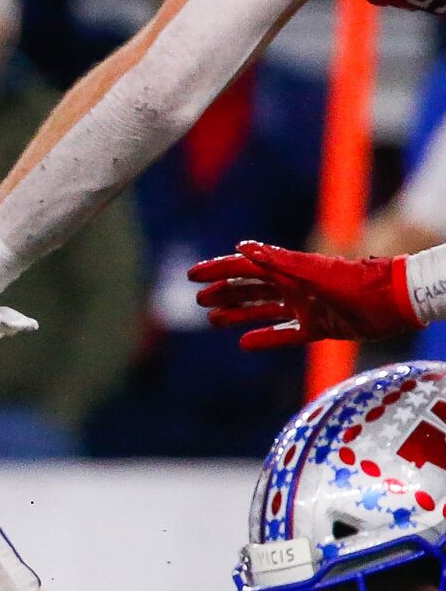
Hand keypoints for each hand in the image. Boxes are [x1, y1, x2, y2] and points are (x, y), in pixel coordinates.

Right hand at [188, 241, 417, 348]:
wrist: (397, 302)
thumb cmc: (359, 284)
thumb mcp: (317, 272)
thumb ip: (281, 260)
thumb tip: (242, 247)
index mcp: (290, 271)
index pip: (246, 268)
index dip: (218, 269)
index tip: (193, 275)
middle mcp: (294, 287)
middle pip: (250, 288)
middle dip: (223, 292)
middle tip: (199, 299)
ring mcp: (306, 307)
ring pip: (263, 309)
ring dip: (238, 314)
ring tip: (214, 320)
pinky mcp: (319, 327)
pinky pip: (285, 334)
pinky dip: (266, 337)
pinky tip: (246, 343)